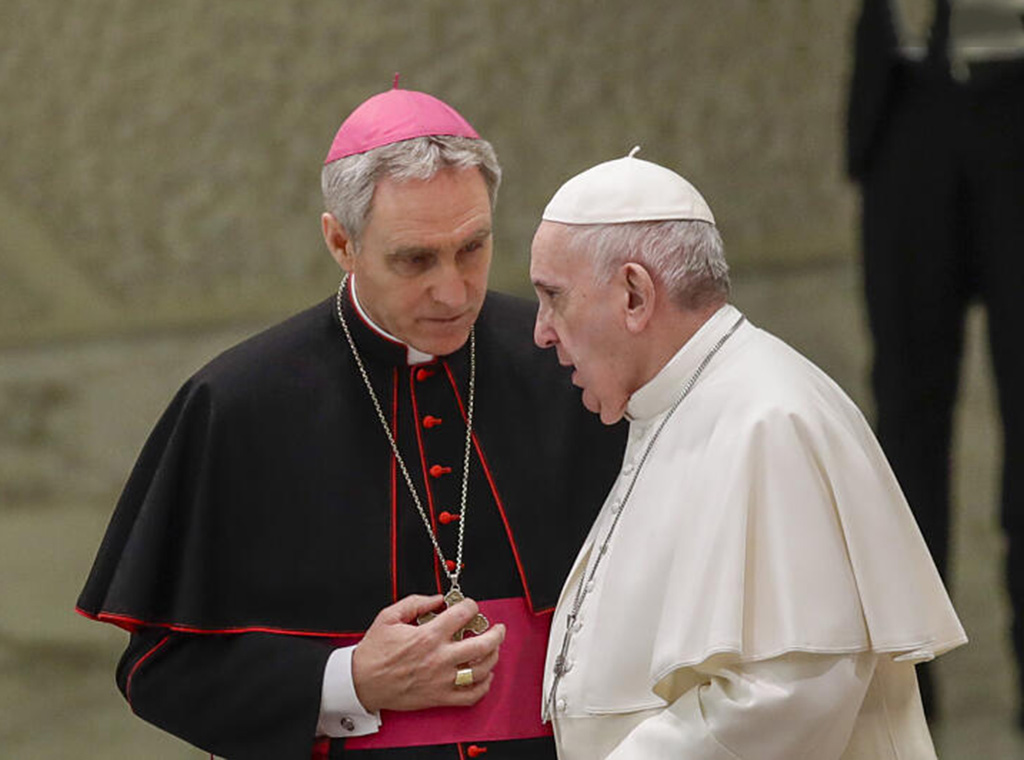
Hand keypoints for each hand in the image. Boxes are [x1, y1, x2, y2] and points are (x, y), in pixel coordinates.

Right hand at [351, 594, 505, 712]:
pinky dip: (484, 686)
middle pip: (483, 644)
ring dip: (493, 657)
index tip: (470, 606)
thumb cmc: (374, 652)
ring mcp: (442, 680)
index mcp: (428, 636)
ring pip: (481, 670)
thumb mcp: (389, 616)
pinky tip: (485, 676)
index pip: (463, 615)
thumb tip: (437, 599)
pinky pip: (471, 695)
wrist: (361, 682)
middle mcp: (439, 658)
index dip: (471, 606)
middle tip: (498, 628)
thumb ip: (416, 602)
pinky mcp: (439, 697)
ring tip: (493, 649)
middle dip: (496, 633)